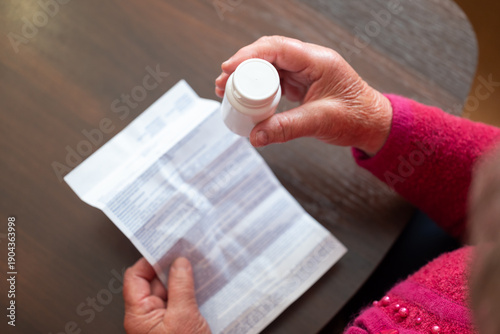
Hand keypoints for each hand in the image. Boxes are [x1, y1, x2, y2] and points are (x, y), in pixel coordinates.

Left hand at [123, 257, 210, 333]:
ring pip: (168, 291)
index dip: (149, 261)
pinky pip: (178, 303)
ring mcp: (160, 321)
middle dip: (170, 269)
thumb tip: (179, 263)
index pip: (135, 277)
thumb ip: (181, 287)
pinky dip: (188, 293)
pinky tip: (200, 286)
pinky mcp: (174, 325)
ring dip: (181, 281)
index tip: (167, 250)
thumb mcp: (184, 317)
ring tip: (197, 271)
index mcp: (138, 315)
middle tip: (187, 257)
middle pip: (153, 282)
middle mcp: (145, 317)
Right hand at [215, 36, 392, 155]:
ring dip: (248, 77)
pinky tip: (248, 98)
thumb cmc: (356, 117)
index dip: (249, 56)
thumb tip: (255, 137)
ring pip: (269, 65)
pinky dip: (259, 87)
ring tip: (228, 91)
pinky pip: (275, 78)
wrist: (373, 124)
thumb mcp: (320, 122)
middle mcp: (310, 60)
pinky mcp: (302, 82)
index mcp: (318, 61)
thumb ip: (286, 129)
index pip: (277, 48)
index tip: (227, 69)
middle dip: (242, 66)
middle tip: (222, 84)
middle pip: (268, 52)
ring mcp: (305, 70)